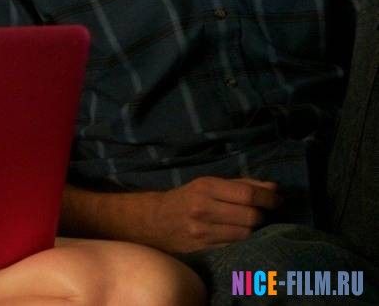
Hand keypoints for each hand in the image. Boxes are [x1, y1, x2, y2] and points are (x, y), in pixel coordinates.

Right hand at [148, 176, 280, 253]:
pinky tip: (239, 235)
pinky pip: (235, 247)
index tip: (278, 199)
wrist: (154, 221)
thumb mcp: (207, 184)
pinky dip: (242, 241)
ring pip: (246, 234)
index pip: (248, 194)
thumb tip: (273, 187)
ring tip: (250, 224)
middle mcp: (204, 209)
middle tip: (262, 212)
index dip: (269, 198)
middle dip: (262, 214)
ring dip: (253, 229)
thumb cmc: (185, 199)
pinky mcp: (203, 249)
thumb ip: (240, 185)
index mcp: (206, 187)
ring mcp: (203, 232)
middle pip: (251, 216)